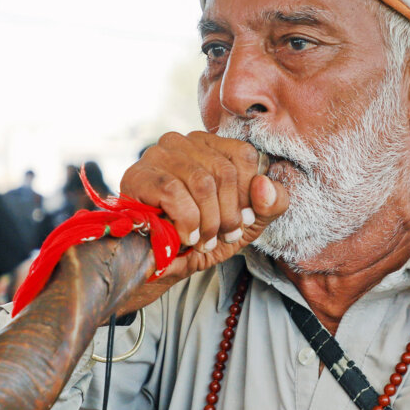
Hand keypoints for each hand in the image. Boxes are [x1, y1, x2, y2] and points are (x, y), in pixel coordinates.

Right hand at [116, 131, 289, 311]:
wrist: (162, 267)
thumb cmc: (203, 239)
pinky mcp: (138, 175)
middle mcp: (184, 142)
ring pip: (201, 182)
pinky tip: (185, 237)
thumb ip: (271, 204)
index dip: (246, 194)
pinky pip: (173, 192)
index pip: (243, 155)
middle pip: (223, 171)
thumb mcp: (246, 225)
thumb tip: (264, 184)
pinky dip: (186, 222)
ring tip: (203, 241)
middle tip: (221, 238)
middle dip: (228, 214)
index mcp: (212, 146)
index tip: (240, 223)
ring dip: (208, 222)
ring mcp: (158, 154)